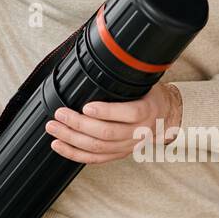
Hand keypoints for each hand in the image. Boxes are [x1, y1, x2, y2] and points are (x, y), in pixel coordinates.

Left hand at [43, 83, 182, 164]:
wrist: (165, 118)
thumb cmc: (150, 97)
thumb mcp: (145, 83)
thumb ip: (125, 78)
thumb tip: (102, 58)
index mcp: (145, 111)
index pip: (128, 114)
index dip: (105, 112)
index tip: (86, 106)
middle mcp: (137, 132)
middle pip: (106, 133)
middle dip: (79, 124)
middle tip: (60, 114)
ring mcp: (127, 146)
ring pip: (97, 147)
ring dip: (72, 138)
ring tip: (54, 128)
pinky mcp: (118, 154)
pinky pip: (94, 159)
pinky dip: (74, 154)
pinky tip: (60, 145)